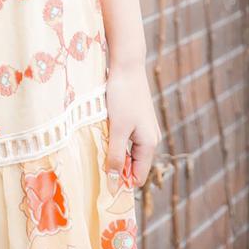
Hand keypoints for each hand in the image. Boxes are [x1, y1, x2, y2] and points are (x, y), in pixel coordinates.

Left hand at [105, 61, 161, 187]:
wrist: (127, 65)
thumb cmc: (123, 96)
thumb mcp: (117, 129)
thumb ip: (116, 156)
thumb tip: (114, 182)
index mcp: (149, 144)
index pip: (138, 177)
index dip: (121, 181)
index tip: (102, 178)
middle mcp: (151, 138)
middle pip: (133, 165)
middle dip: (116, 165)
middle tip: (97, 158)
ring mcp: (145, 128)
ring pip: (129, 150)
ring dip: (114, 149)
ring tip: (100, 141)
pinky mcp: (137, 118)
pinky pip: (127, 137)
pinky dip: (116, 138)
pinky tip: (104, 130)